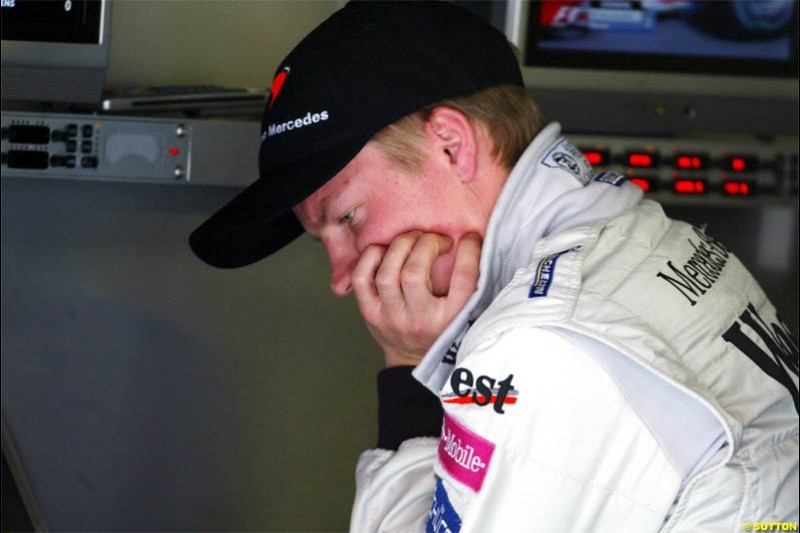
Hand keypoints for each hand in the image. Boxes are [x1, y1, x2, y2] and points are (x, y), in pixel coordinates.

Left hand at [352, 231, 481, 367]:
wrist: (413, 360)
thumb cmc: (442, 327)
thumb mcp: (465, 310)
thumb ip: (469, 280)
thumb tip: (471, 239)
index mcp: (451, 319)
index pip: (463, 280)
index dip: (469, 251)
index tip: (470, 238)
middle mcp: (420, 319)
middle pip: (415, 272)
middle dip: (426, 243)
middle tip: (435, 239)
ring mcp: (391, 317)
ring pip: (387, 273)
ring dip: (400, 246)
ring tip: (411, 240)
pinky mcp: (370, 313)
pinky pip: (362, 279)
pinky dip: (371, 257)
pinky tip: (385, 251)